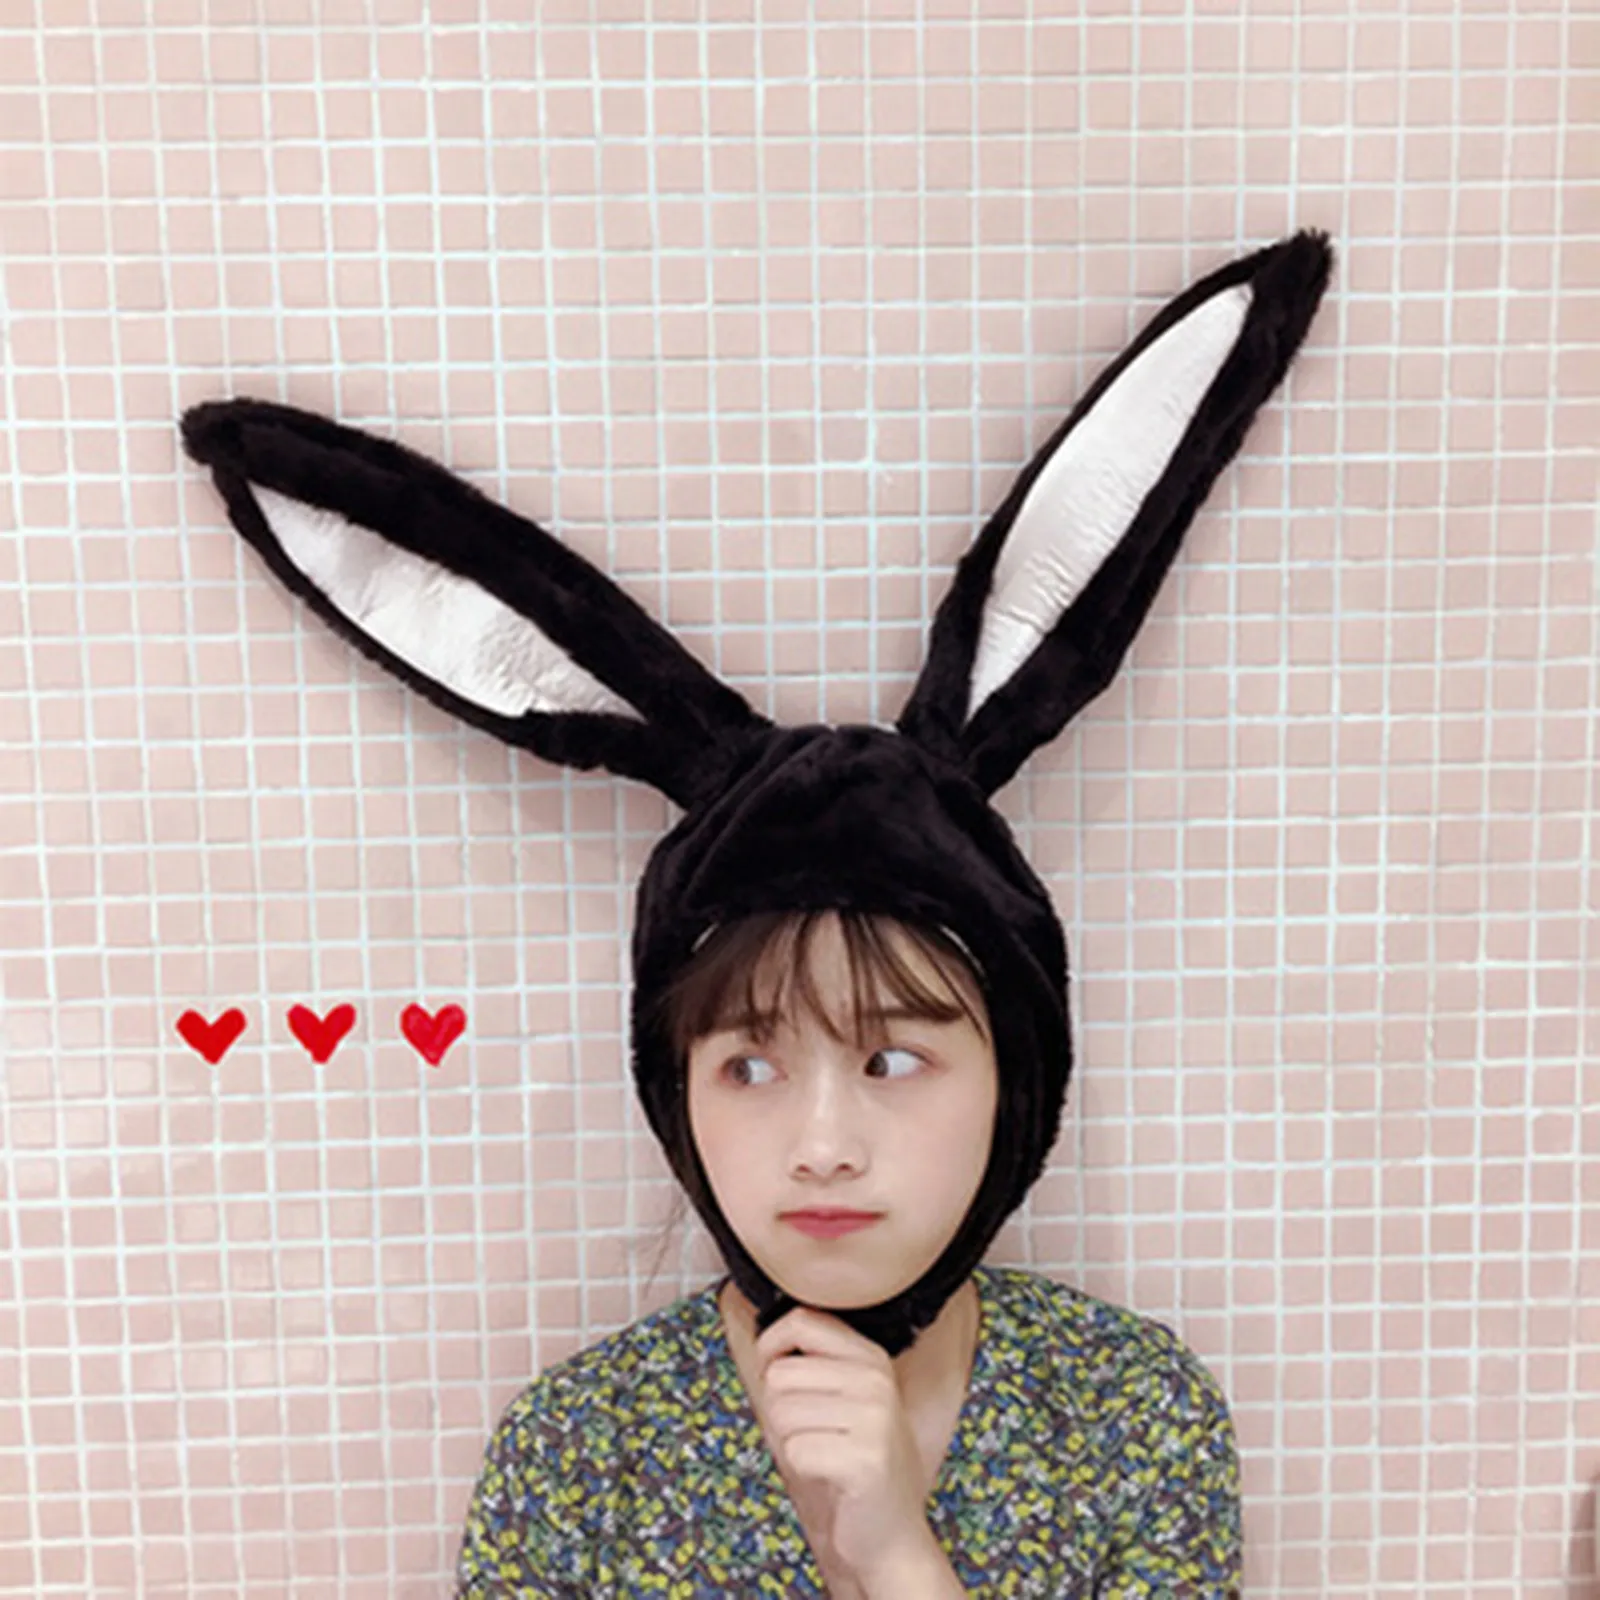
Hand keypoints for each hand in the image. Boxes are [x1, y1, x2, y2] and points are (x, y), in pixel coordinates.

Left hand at [751, 1305, 934, 1583]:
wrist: (890, 1533)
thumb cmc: (853, 1463)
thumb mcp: (842, 1399)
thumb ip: (811, 1366)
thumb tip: (762, 1345)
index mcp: (870, 1356)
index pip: (801, 1321)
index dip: (770, 1345)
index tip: (771, 1372)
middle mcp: (876, 1379)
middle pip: (779, 1374)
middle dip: (777, 1410)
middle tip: (808, 1434)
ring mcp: (875, 1417)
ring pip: (781, 1412)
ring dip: (789, 1441)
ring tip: (822, 1454)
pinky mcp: (865, 1459)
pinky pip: (795, 1450)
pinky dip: (801, 1468)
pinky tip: (829, 1475)